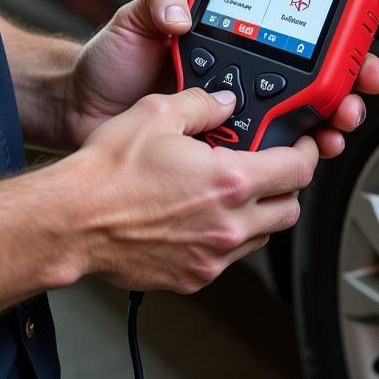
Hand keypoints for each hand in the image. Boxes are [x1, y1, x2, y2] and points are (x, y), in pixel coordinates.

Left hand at [67, 0, 378, 154]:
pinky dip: (282, 163)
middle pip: (306, 90)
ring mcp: (228, 122)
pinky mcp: (215, 156)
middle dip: (342, 94)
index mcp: (227, 47)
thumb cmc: (107, 64)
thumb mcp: (134, 19)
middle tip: (351, 100)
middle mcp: (235, 83)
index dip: (331, 48)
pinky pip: (258, 161)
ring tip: (332, 131)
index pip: (291, 42)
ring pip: (292, 128)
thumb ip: (161, 0)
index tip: (354, 54)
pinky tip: (293, 159)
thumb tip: (184, 9)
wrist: (79, 110)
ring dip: (322, 130)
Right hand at [72, 87, 318, 291]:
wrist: (73, 220)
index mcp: (230, 181)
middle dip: (286, 186)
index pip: (297, 171)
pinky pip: (229, 258)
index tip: (300, 145)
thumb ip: (201, 103)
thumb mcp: (157, 112)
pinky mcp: (193, 277)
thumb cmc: (109, 172)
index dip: (305, 153)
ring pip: (262, 236)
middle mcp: (229, 224)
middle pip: (289, 209)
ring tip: (230, 190)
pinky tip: (201, 215)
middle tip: (271, 167)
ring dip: (258, 213)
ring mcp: (212, 256)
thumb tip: (224, 101)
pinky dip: (227, 236)